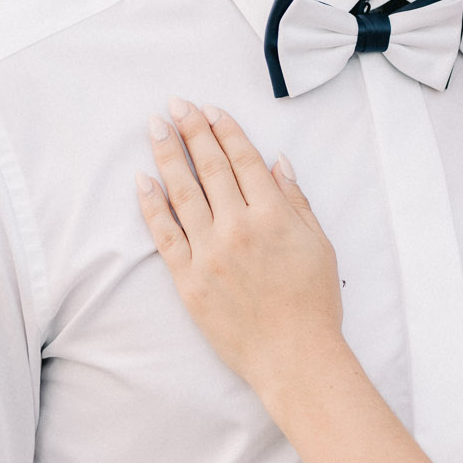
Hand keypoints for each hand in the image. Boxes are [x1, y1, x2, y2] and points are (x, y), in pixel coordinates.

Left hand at [136, 99, 343, 389]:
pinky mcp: (188, 280)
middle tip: (176, 104)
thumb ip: (296, 201)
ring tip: (156, 127)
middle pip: (210, 168)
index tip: (209, 109)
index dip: (225, 131)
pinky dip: (152, 205)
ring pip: (183, 193)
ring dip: (167, 155)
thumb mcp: (319, 244)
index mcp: (273, 216)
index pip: (243, 161)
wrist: (294, 357)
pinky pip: (164, 235)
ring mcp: (210, 253)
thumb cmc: (314, 303)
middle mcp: (239, 228)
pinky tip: (142, 179)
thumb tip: (276, 162)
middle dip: (191, 131)